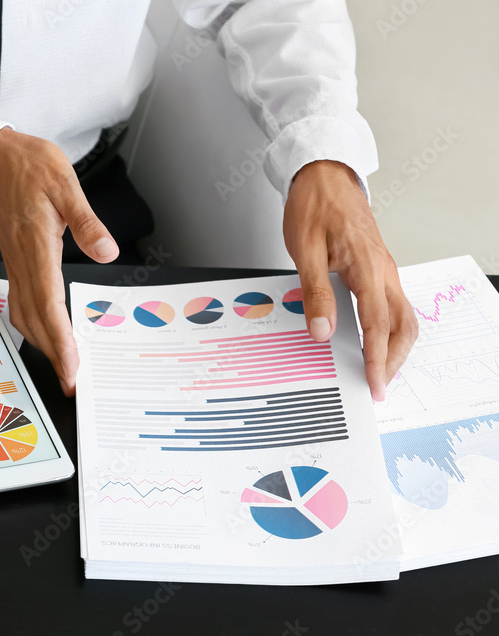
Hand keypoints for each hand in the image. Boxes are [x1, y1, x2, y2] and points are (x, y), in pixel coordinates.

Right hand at [0, 128, 118, 395]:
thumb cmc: (27, 167)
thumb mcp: (65, 185)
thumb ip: (86, 222)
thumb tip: (106, 251)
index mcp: (37, 246)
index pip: (49, 304)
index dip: (60, 340)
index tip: (70, 366)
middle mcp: (23, 262)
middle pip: (36, 319)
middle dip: (54, 355)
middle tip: (71, 382)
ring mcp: (15, 264)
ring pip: (25, 315)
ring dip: (43, 343)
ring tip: (61, 364)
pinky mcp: (14, 261)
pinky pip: (21, 302)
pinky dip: (34, 324)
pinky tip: (44, 331)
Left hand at [283, 160, 417, 400]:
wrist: (324, 175)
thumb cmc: (313, 207)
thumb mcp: (305, 251)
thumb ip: (315, 294)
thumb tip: (322, 331)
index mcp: (368, 268)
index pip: (378, 325)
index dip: (376, 358)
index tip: (374, 383)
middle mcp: (383, 270)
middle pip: (402, 326)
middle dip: (393, 360)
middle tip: (379, 386)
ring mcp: (384, 269)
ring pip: (403, 316)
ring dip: (395, 346)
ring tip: (379, 370)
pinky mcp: (377, 267)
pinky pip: (393, 304)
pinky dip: (390, 329)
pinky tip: (375, 341)